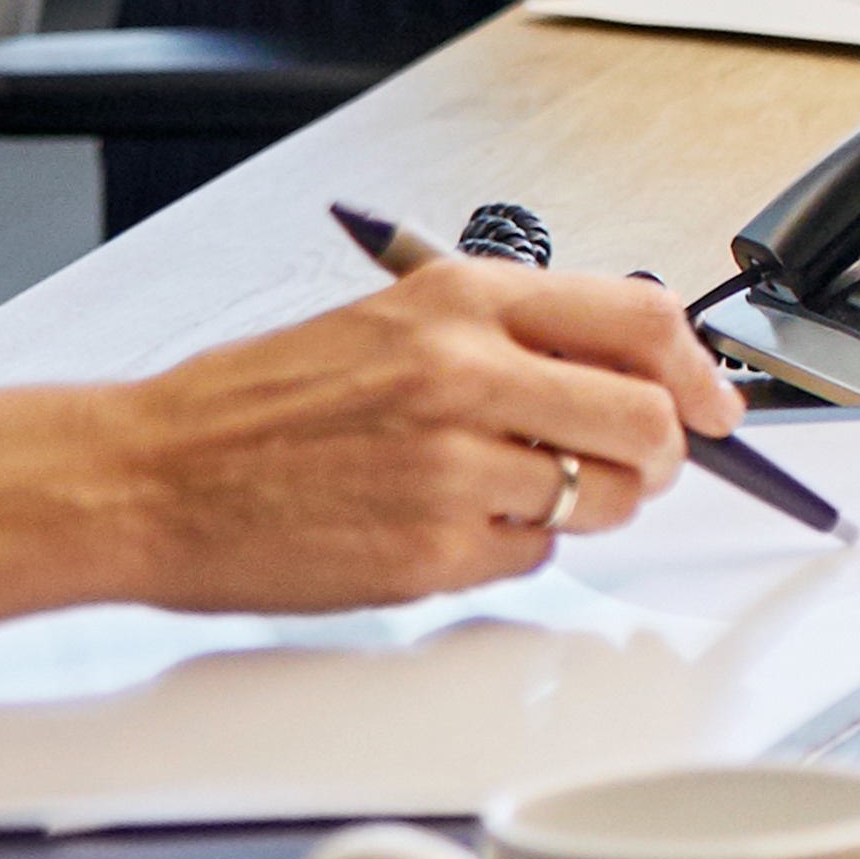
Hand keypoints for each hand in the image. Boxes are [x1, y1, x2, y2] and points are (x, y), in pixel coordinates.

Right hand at [112, 261, 736, 610]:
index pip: (643, 320)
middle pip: (648, 423)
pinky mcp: (432, 550)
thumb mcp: (389, 323)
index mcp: (462, 301)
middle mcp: (467, 374)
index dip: (699, 371)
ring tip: (501, 492)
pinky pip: (531, 557)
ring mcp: (452, 466)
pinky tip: (439, 527)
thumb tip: (628, 367)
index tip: (716, 403)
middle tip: (634, 467)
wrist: (143, 476)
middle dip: (659, 455)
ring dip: (580, 505)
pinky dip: (507, 550)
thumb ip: (510, 336)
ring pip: (600, 497)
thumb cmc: (255, 406)